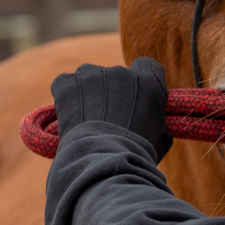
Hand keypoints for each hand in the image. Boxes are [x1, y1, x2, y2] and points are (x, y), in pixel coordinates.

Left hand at [50, 57, 170, 157]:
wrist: (102, 159)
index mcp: (149, 82)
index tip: (134, 96)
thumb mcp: (160, 139)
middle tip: (107, 116)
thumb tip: (157, 127)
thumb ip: (157, 124)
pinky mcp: (68, 83)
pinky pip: (65, 83)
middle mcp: (121, 72)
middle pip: (115, 75)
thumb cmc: (135, 154)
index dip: (140, 80)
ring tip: (85, 118)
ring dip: (88, 92)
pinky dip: (65, 95)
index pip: (146, 66)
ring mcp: (93, 74)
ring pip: (89, 76)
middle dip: (111, 91)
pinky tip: (68, 115)